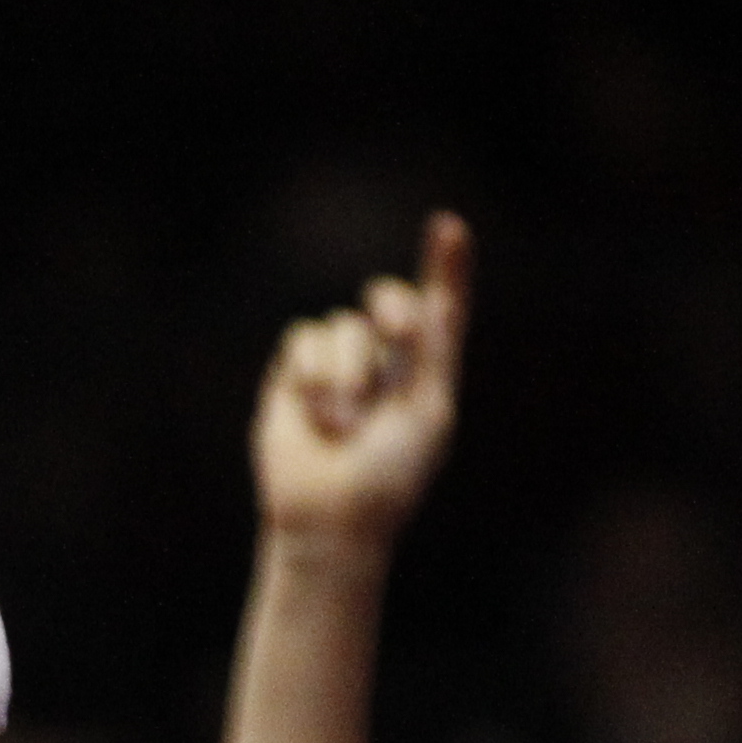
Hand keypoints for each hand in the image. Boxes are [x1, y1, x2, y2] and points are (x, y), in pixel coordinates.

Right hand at [252, 215, 469, 548]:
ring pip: (344, 325)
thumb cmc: (390, 474)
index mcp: (427, 370)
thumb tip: (434, 290)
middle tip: (402, 334)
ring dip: (349, 372)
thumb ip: (437, 345)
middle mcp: (385, 360)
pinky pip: (305, 338)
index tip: (446, 226)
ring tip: (345, 423)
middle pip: (388, 298)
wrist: (329, 516)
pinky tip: (316, 413)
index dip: (444, 266)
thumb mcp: (430, 407)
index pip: (441, 307)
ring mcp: (338, 365)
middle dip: (393, 308)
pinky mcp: (295, 373)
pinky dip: (314, 374)